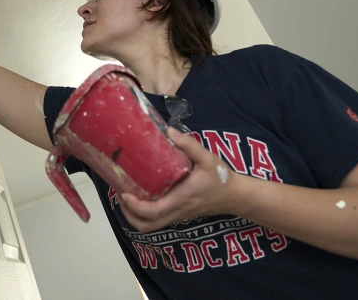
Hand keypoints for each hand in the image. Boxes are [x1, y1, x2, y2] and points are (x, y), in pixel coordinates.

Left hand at [119, 127, 242, 232]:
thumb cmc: (221, 178)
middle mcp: (177, 211)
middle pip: (146, 226)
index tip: (124, 193)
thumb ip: (189, 144)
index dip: (135, 206)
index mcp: (181, 199)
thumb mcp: (208, 158)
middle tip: (121, 195)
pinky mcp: (179, 214)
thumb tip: (169, 131)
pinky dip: (144, 214)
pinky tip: (141, 196)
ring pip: (150, 227)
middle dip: (128, 214)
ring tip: (127, 196)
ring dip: (134, 216)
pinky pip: (157, 221)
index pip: (154, 211)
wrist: (236, 196)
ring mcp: (177, 215)